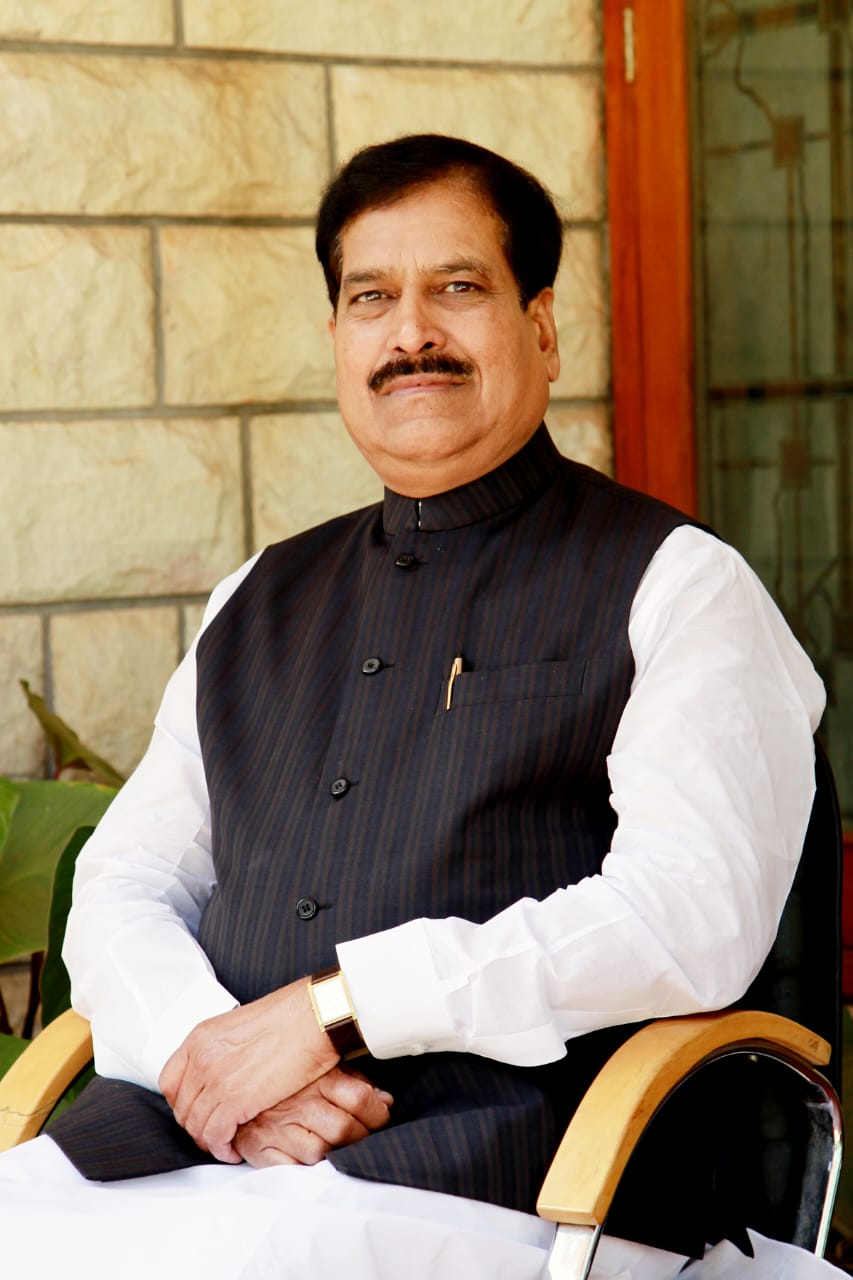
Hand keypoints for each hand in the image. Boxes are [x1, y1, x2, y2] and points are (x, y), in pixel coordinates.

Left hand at [159, 977, 338, 1162]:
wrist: (314, 1017)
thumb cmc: (291, 1018)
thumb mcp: (241, 1026)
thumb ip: (223, 1050)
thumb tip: (224, 1072)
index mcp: (201, 1037)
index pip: (170, 1081)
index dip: (182, 1103)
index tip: (197, 1110)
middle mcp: (201, 1057)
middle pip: (182, 1108)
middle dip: (196, 1126)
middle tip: (214, 1132)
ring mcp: (215, 1079)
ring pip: (196, 1126)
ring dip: (210, 1140)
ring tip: (227, 1143)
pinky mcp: (235, 1099)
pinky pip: (216, 1135)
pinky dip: (222, 1148)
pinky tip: (234, 1149)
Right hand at [233, 1066, 392, 1166]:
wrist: (234, 1089)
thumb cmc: (288, 1083)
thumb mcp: (323, 1071)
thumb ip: (356, 1084)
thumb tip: (385, 1101)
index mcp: (317, 1078)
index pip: (359, 1098)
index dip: (377, 1114)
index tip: (380, 1118)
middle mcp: (297, 1102)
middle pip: (343, 1129)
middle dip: (359, 1139)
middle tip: (359, 1138)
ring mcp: (277, 1127)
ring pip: (319, 1152)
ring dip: (331, 1155)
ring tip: (332, 1146)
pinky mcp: (260, 1149)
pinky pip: (291, 1167)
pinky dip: (303, 1167)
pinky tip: (306, 1156)